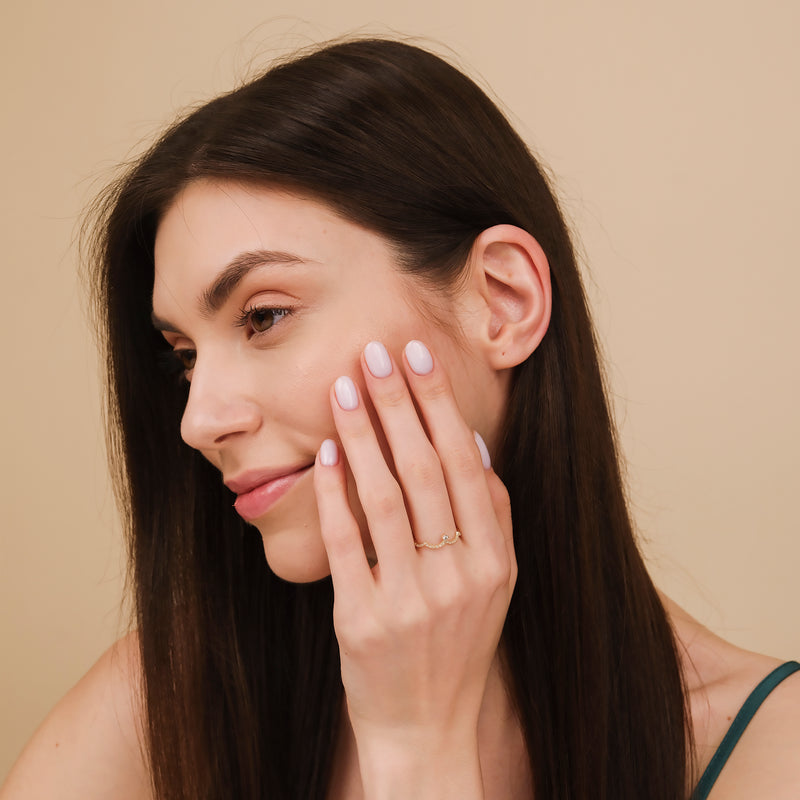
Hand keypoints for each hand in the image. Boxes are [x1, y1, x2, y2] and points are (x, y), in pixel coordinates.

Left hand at [313, 340, 515, 798]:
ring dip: (362, 436)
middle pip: (425, 469)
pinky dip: (334, 494)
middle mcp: (458, 577)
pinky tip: (325, 453)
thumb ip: (492, 518)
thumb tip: (475, 446)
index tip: (418, 356)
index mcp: (495, 562)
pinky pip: (346, 543)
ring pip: (383, 496)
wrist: (425, 729)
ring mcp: (410, 600)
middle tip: (375, 353)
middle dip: (399, 403)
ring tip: (344, 389)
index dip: (440, 405)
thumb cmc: (457, 645)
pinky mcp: (361, 621)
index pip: (465, 464)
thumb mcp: (496, 586)